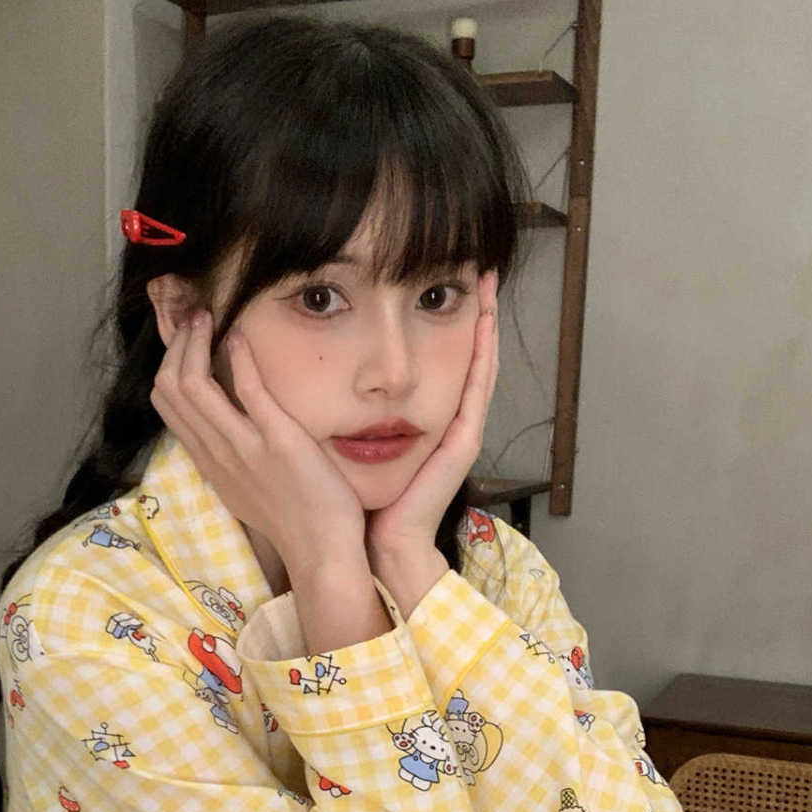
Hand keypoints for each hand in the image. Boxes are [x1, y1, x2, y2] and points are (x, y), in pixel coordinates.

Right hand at [150, 309, 366, 577]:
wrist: (321, 551)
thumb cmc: (294, 518)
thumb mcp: (248, 485)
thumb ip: (233, 453)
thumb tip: (229, 421)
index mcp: (208, 461)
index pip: (166, 404)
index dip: (169, 363)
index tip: (186, 340)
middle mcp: (215, 452)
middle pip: (169, 388)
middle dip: (176, 344)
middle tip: (195, 318)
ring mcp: (242, 447)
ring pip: (192, 386)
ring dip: (196, 342)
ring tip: (209, 317)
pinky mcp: (277, 441)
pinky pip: (247, 390)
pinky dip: (239, 356)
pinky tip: (241, 336)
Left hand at [365, 269, 498, 564]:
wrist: (380, 540)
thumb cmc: (362, 498)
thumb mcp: (355, 441)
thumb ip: (350, 411)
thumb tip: (323, 376)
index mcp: (425, 420)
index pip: (441, 362)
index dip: (447, 323)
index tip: (446, 280)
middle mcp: (449, 421)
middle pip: (468, 356)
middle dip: (475, 313)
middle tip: (480, 270)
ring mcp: (461, 430)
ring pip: (479, 365)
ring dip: (485, 323)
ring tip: (487, 283)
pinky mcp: (463, 442)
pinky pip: (476, 389)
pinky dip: (483, 355)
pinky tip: (484, 323)